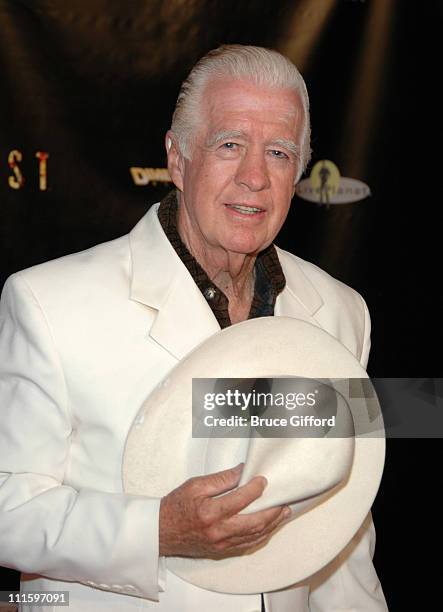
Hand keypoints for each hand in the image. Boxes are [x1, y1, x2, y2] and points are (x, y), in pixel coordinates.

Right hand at [159, 463, 290, 558]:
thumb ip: (221, 479)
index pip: (241, 500)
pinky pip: (248, 545)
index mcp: (210, 512)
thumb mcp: (195, 485)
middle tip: (283, 501)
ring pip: (254, 536)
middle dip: (273, 511)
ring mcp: (221, 544)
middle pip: (254, 523)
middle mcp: (218, 532)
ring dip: (272, 525)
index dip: (255, 489)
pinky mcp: (222, 551)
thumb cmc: (176, 506)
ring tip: (283, 513)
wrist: (162, 531)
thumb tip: (242, 471)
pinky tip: (269, 528)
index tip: (263, 480)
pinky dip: (261, 536)